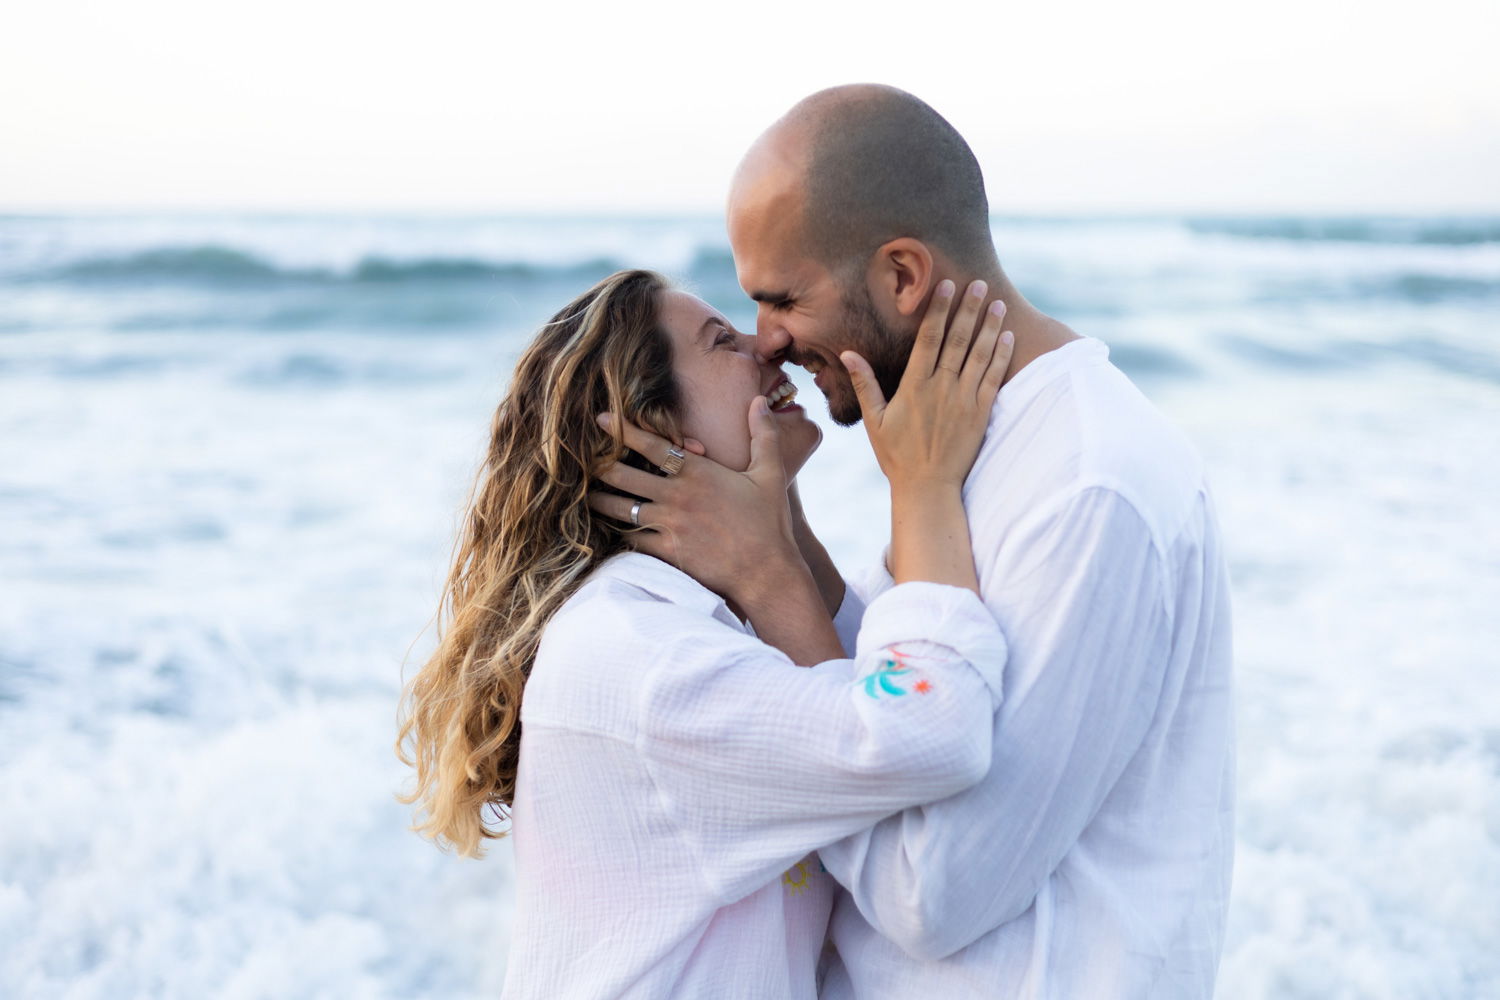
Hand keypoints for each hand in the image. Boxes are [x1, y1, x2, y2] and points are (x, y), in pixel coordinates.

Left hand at [588, 398, 803, 603]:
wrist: (766, 572)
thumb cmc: (770, 522)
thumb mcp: (771, 473)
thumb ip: (764, 435)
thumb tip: (759, 400)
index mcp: (698, 472)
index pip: (651, 444)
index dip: (623, 430)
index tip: (600, 419)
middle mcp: (677, 495)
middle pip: (624, 474)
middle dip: (600, 466)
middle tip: (583, 460)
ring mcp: (669, 524)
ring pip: (620, 508)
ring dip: (600, 500)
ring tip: (585, 496)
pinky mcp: (666, 552)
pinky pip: (631, 540)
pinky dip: (617, 535)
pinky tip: (606, 532)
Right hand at [841, 279, 1013, 490]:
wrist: (928, 487)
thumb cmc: (897, 455)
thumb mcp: (874, 420)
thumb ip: (865, 383)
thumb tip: (849, 353)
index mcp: (915, 386)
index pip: (929, 338)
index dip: (938, 310)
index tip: (946, 286)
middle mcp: (941, 388)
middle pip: (958, 339)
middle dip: (968, 309)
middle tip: (978, 283)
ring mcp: (964, 400)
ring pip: (980, 355)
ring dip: (989, 326)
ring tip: (996, 302)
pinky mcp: (981, 413)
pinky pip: (994, 378)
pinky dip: (1002, 356)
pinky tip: (1007, 336)